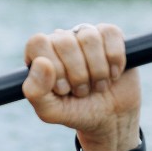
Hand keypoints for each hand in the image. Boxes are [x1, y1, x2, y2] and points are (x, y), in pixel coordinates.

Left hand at [22, 23, 141, 150]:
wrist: (111, 117)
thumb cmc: (76, 111)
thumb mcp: (50, 111)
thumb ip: (36, 91)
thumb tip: (41, 62)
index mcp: (39, 54)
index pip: (38, 43)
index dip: (54, 68)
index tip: (63, 89)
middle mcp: (60, 40)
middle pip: (65, 42)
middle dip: (78, 75)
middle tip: (82, 91)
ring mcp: (84, 35)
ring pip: (89, 37)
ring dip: (98, 70)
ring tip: (98, 86)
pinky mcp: (109, 34)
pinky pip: (110, 32)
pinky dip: (115, 59)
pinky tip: (113, 74)